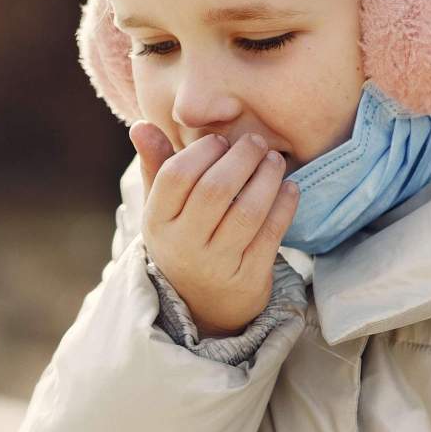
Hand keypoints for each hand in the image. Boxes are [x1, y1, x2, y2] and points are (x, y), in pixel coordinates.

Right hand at [129, 121, 298, 336]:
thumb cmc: (183, 241)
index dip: (202, 151)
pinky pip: (271, 234)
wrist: (203, 305)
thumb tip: (141, 126)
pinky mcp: (248, 278)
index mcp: (158, 223)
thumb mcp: (163, 210)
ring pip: (248, 212)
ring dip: (267, 178)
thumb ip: (156, 167)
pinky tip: (289, 188)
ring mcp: (216, 265)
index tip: (220, 141)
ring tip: (275, 161)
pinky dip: (284, 205)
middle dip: (241, 158)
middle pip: (214, 190)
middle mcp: (183, 246)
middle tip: (256, 142)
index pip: (175, 176)